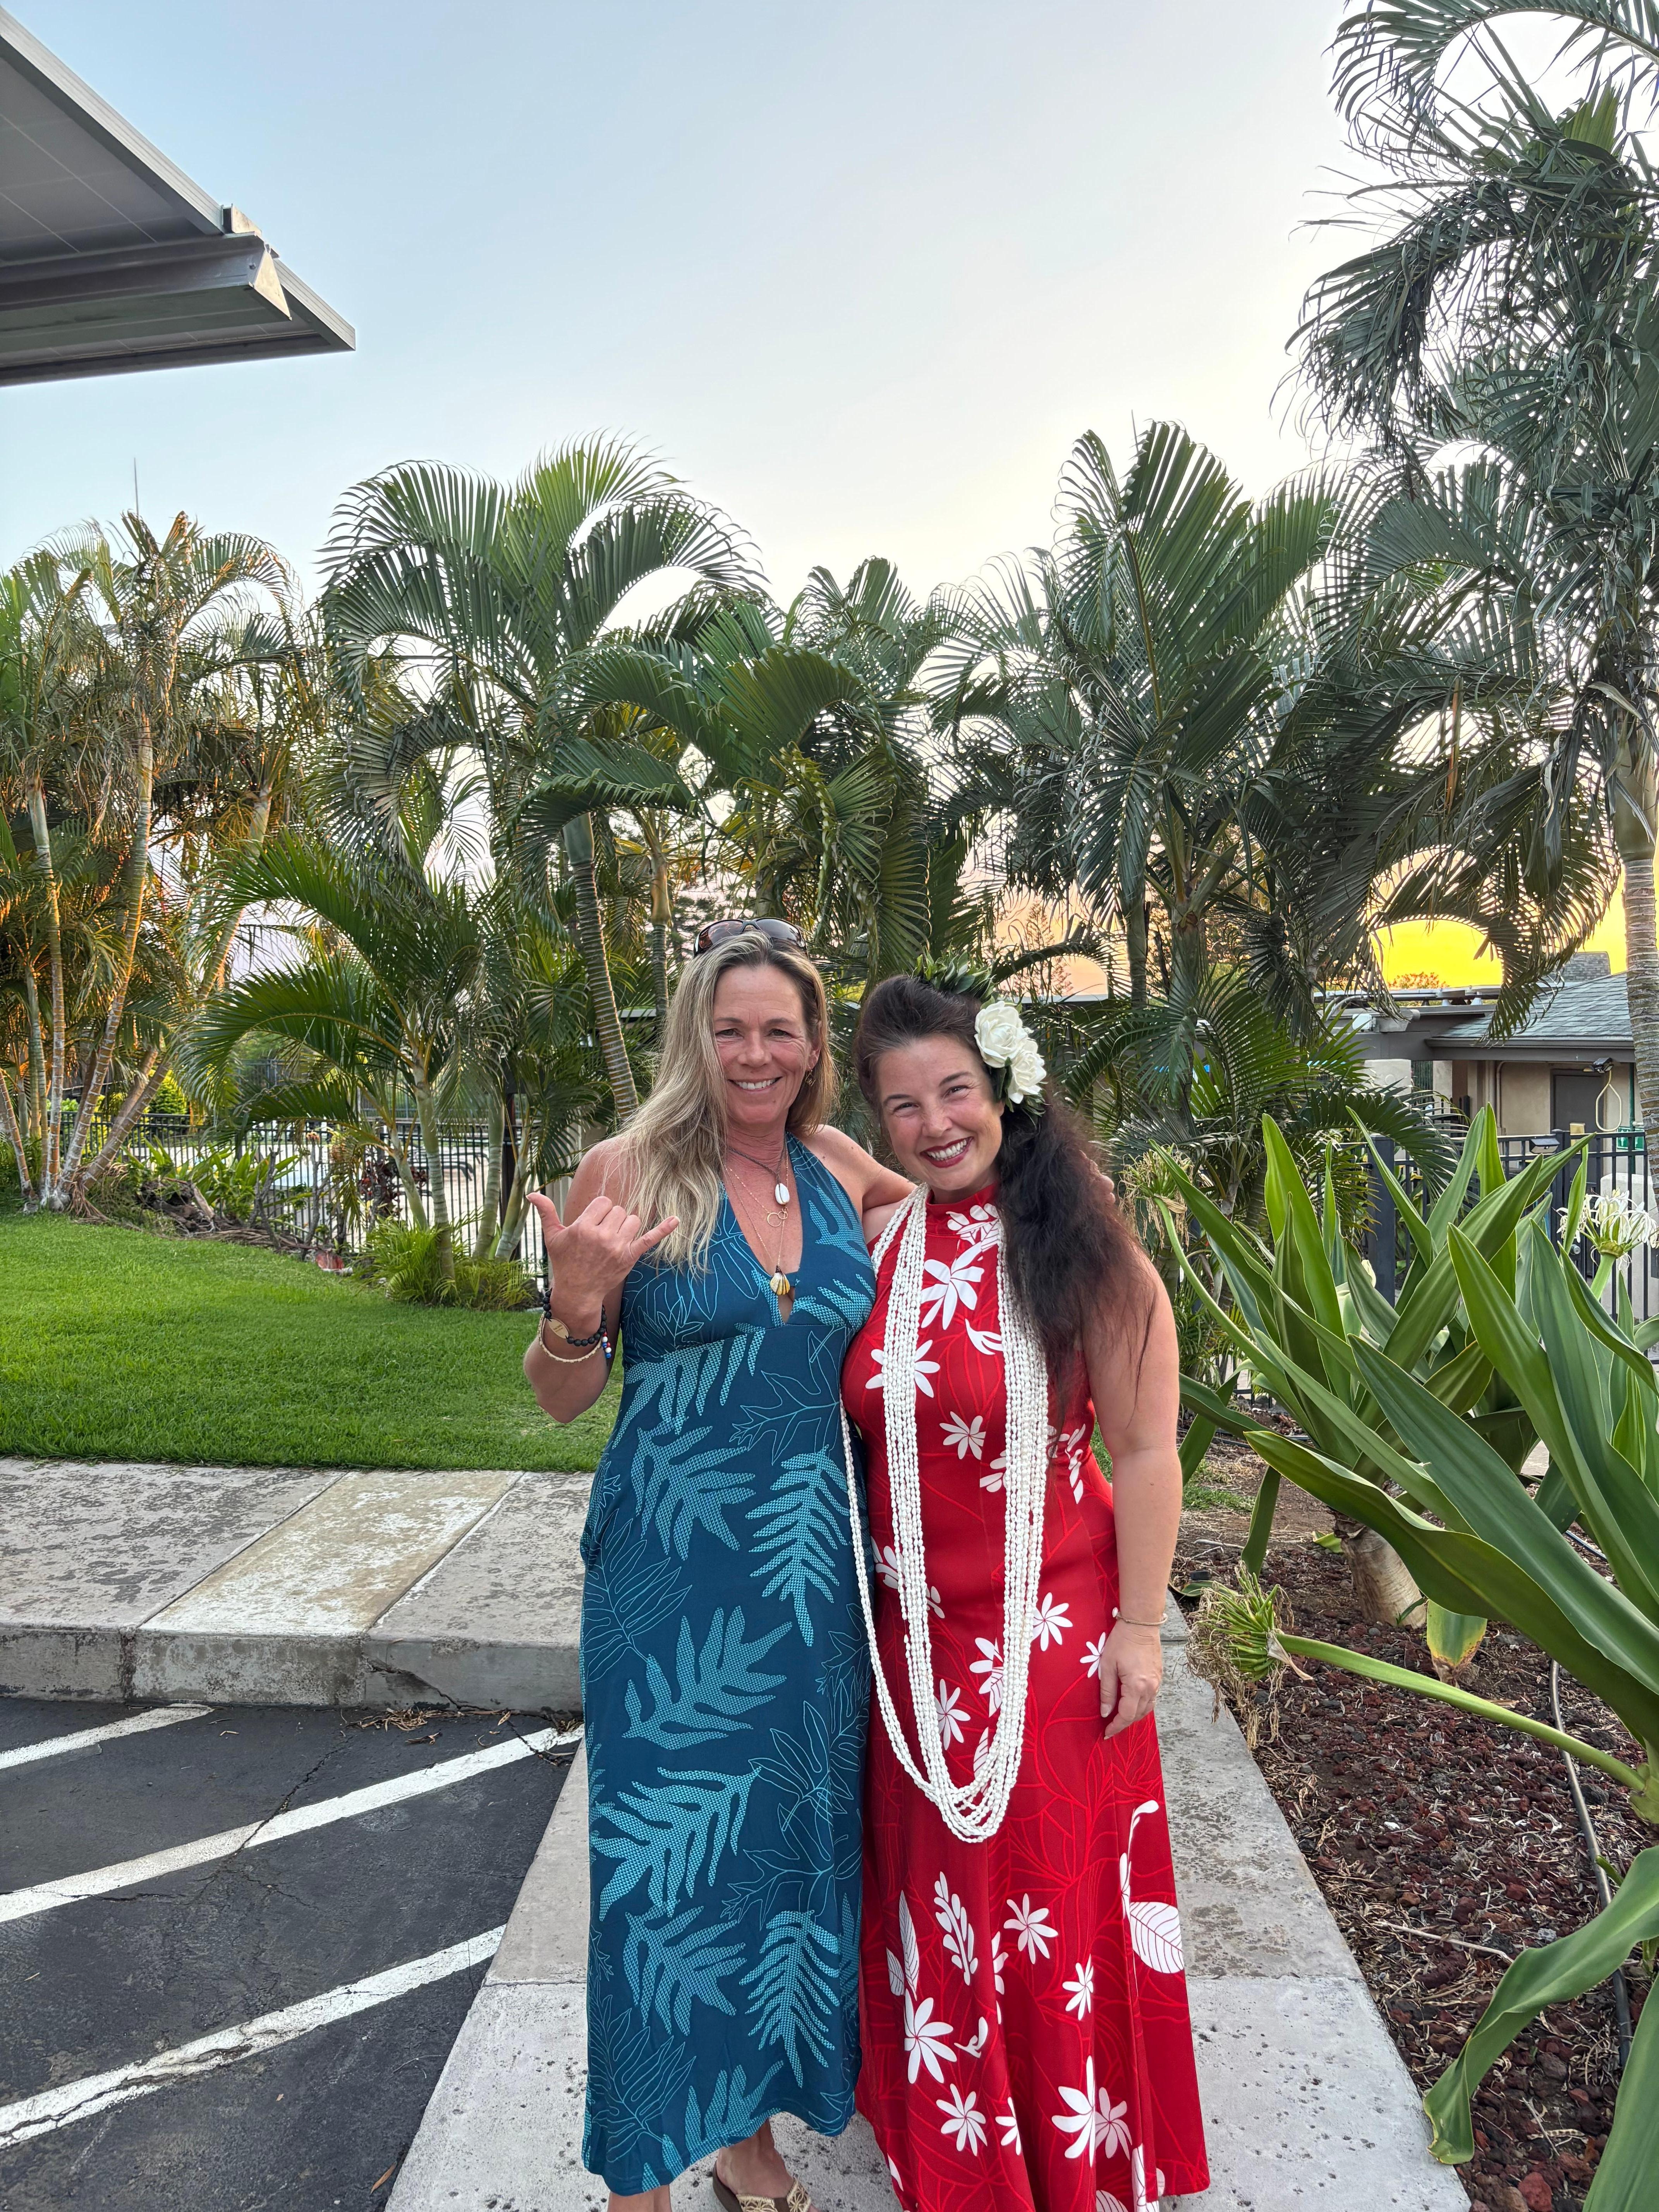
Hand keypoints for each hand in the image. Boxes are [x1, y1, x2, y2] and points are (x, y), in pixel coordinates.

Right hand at [527, 1190, 677, 1321]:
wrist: (578, 1293)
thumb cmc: (564, 1262)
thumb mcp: (553, 1237)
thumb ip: (546, 1213)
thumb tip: (531, 1193)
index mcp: (583, 1228)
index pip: (603, 1202)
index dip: (599, 1211)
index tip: (592, 1224)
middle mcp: (601, 1236)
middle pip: (619, 1209)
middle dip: (611, 1219)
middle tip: (601, 1236)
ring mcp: (617, 1247)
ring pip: (633, 1219)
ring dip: (626, 1226)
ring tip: (614, 1239)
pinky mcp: (630, 1257)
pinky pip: (650, 1238)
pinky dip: (664, 1229)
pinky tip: (676, 1219)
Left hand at [1098, 1619, 1161, 1738]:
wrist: (1141, 1624)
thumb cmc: (1121, 1641)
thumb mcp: (1107, 1665)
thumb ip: (1107, 1691)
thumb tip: (1105, 1712)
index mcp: (1136, 1686)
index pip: (1126, 1715)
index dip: (1116, 1726)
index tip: (1106, 1733)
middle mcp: (1150, 1688)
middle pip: (1138, 1715)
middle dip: (1124, 1723)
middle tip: (1110, 1727)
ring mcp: (1157, 1683)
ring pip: (1146, 1709)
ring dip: (1133, 1716)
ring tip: (1120, 1718)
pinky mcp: (1159, 1678)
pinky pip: (1151, 1699)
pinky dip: (1141, 1706)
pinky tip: (1131, 1704)